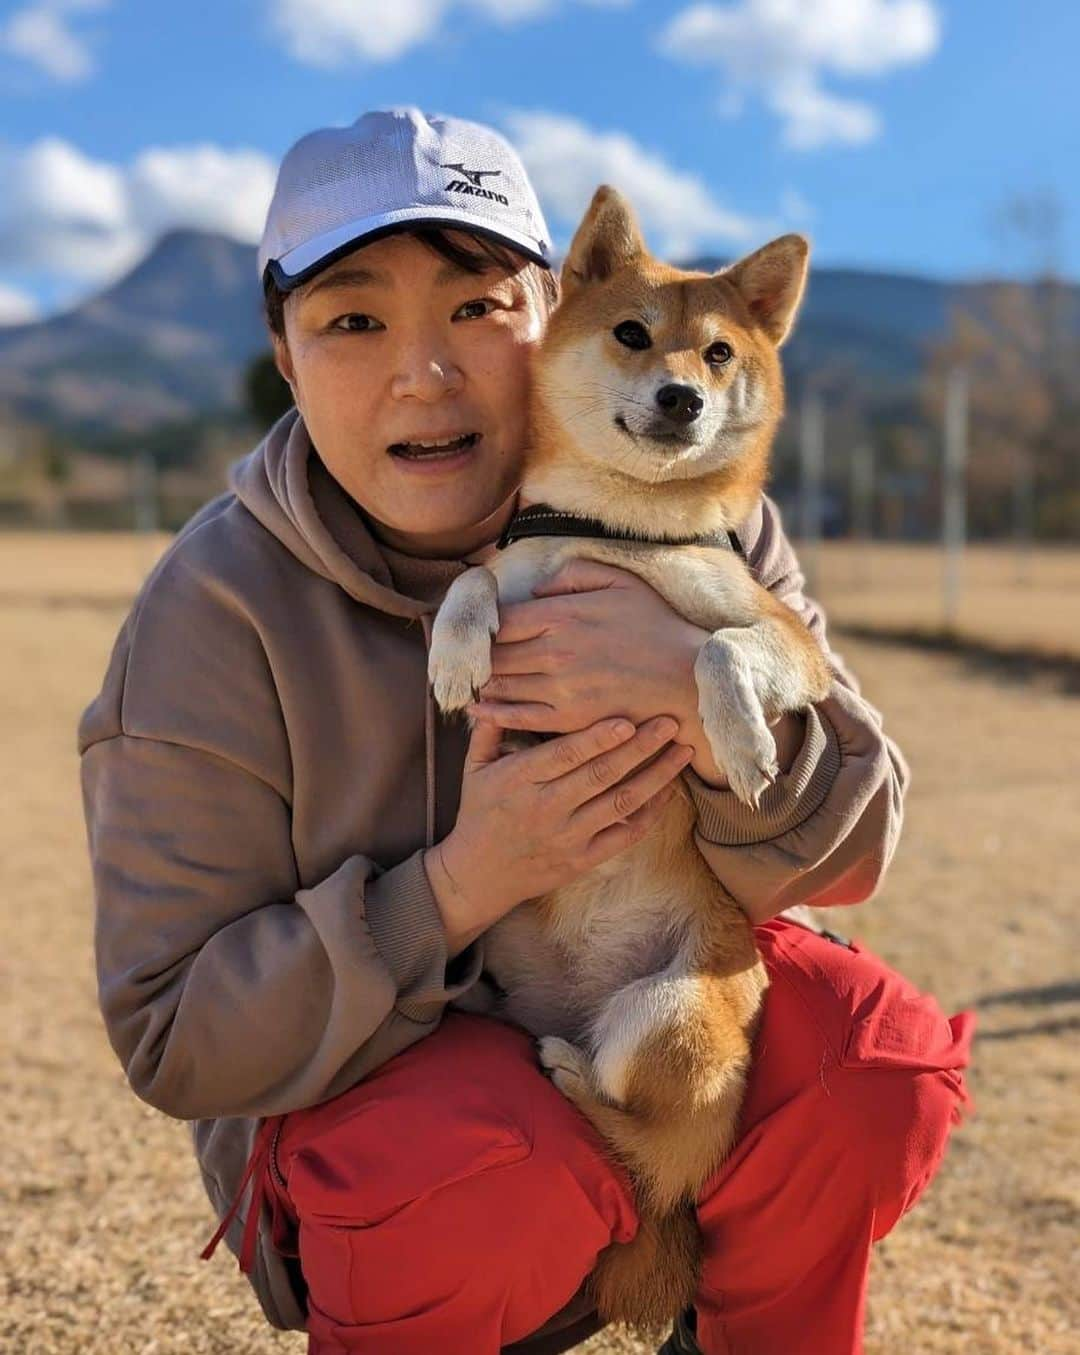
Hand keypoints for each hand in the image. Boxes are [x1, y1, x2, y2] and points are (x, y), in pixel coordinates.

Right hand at [423, 715, 693, 955]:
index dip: (597, 737)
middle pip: (602, 774)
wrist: (478, 876)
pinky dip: (650, 814)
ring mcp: (568, 836)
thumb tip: (492, 690)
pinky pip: (624, 836)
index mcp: (520, 780)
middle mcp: (547, 808)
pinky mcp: (583, 860)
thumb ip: (489, 730)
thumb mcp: (473, 769)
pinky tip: (669, 790)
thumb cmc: (479, 814)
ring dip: (656, 776)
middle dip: (640, 746)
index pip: (565, 755)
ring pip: (621, 803)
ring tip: (682, 752)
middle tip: (670, 721)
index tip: (627, 719)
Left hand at [471, 558, 702, 729]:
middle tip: (463, 659)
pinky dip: (493, 713)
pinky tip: (479, 710)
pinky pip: (518, 717)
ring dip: (481, 684)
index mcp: (560, 616)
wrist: (687, 679)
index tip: (475, 630)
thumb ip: (573, 576)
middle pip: (494, 654)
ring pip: (501, 686)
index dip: (482, 626)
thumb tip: (535, 589)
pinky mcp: (568, 720)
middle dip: (476, 657)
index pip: (499, 621)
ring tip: (467, 682)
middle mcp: (553, 653)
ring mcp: (559, 689)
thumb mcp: (620, 582)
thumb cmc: (656, 627)